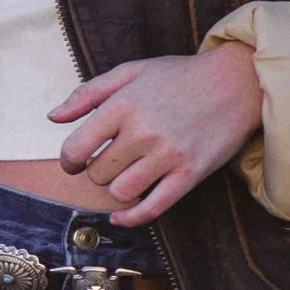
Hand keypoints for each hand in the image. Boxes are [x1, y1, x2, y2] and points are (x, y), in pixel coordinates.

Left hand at [48, 47, 262, 226]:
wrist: (236, 82)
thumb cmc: (180, 75)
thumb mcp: (131, 71)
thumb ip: (87, 94)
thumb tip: (53, 118)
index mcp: (123, 105)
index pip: (76, 149)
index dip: (68, 161)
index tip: (73, 162)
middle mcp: (142, 132)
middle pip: (98, 173)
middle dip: (98, 170)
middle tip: (110, 161)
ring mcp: (167, 155)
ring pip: (121, 192)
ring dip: (117, 189)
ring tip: (125, 175)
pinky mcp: (189, 174)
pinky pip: (152, 208)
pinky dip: (131, 218)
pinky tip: (121, 215)